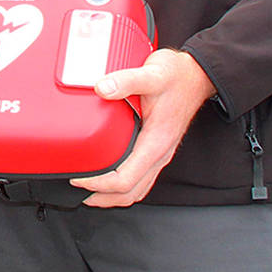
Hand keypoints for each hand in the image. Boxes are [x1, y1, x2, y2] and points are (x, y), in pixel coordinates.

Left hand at [69, 49, 215, 207]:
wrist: (195, 75)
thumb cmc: (177, 77)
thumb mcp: (152, 74)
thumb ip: (126, 80)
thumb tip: (101, 88)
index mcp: (156, 143)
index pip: (126, 179)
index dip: (99, 185)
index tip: (78, 178)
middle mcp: (159, 153)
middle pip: (130, 192)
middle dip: (102, 197)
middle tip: (76, 188)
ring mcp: (158, 153)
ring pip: (136, 188)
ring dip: (112, 195)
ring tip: (87, 188)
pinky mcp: (155, 148)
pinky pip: (140, 176)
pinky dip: (122, 184)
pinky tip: (106, 173)